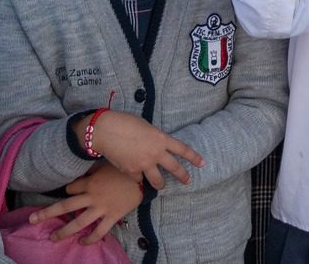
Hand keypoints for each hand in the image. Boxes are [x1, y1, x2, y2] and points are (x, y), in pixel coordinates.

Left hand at [28, 164, 141, 242]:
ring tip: (53, 237)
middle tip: (32, 220)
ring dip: (64, 231)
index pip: (70, 188)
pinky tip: (82, 242)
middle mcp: (91, 197)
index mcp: (90, 182)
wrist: (144, 178)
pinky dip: (90, 238)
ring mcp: (101, 208)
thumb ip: (93, 170)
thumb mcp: (106, 164)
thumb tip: (81, 172)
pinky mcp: (112, 217)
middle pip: (65, 206)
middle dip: (47, 213)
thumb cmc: (125, 169)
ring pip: (78, 222)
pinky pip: (99, 231)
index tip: (69, 191)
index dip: (68, 190)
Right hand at [82, 110, 201, 189]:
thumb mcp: (146, 127)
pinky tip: (134, 174)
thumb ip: (155, 138)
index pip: (183, 149)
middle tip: (188, 181)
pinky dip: (137, 177)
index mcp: (161, 138)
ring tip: (161, 185)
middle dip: (183, 176)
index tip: (202, 163)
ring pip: (158, 181)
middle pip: (174, 168)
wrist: (105, 131)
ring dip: (160, 184)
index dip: (194, 157)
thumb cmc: (125, 123)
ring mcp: (144, 164)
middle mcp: (156, 153)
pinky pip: (138, 179)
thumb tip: (157, 146)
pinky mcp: (131, 172)